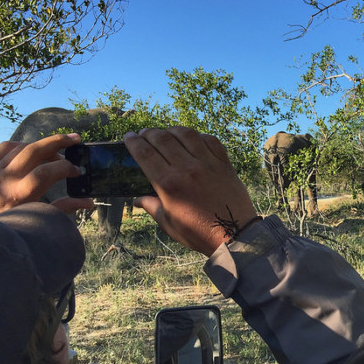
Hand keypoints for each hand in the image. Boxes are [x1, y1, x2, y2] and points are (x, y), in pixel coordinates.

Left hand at [0, 133, 94, 215]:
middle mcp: (4, 180)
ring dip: (43, 146)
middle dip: (58, 142)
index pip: (46, 172)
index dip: (66, 168)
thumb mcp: (35, 222)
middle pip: (33, 151)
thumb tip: (88, 202)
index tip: (78, 172)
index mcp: (17, 196)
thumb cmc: (9, 231)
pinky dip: (22, 145)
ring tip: (58, 151)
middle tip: (76, 139)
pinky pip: (5, 148)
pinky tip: (33, 150)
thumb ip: (62, 208)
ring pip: (21, 147)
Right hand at [124, 127, 257, 256]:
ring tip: (166, 132)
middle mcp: (186, 168)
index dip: (133, 142)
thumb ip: (152, 207)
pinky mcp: (224, 162)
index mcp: (168, 184)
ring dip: (172, 130)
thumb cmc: (199, 232)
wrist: (234, 233)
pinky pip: (210, 140)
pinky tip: (192, 139)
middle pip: (162, 139)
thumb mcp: (169, 224)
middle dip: (149, 133)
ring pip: (186, 134)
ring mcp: (207, 163)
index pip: (145, 154)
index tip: (128, 136)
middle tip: (144, 133)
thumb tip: (137, 201)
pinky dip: (198, 136)